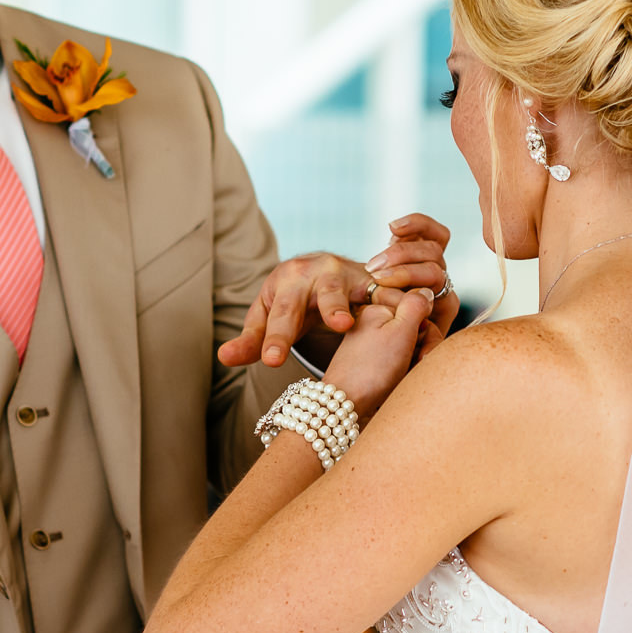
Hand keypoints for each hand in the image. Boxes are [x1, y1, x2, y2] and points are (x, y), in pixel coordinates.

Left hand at [219, 214, 452, 369]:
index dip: (276, 337)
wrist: (321, 271)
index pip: (280, 312)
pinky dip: (396, 300)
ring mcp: (351, 273)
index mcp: (287, 281)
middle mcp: (319, 271)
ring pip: (355, 286)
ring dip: (363, 301)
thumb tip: (223, 358)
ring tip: (356, 323)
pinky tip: (408, 314)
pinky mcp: (376, 280)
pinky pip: (388, 289)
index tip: (273, 361)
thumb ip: (252, 340)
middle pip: (322, 293)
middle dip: (326, 310)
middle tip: (336, 327)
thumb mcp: (269, 317)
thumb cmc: (292, 301)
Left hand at [322, 288, 434, 422]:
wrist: (344, 404)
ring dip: (415, 362)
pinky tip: (399, 381)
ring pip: (411, 347)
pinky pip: (400, 361)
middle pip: (416, 328)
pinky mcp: (373, 362)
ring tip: (405, 375)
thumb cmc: (369, 372)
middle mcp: (374, 322)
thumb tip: (426, 291)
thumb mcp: (399, 332)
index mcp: (378, 307)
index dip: (428, 332)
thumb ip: (416, 305)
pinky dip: (405, 371)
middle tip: (415, 364)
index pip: (421, 311)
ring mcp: (373, 343)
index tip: (421, 348)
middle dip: (423, 348)